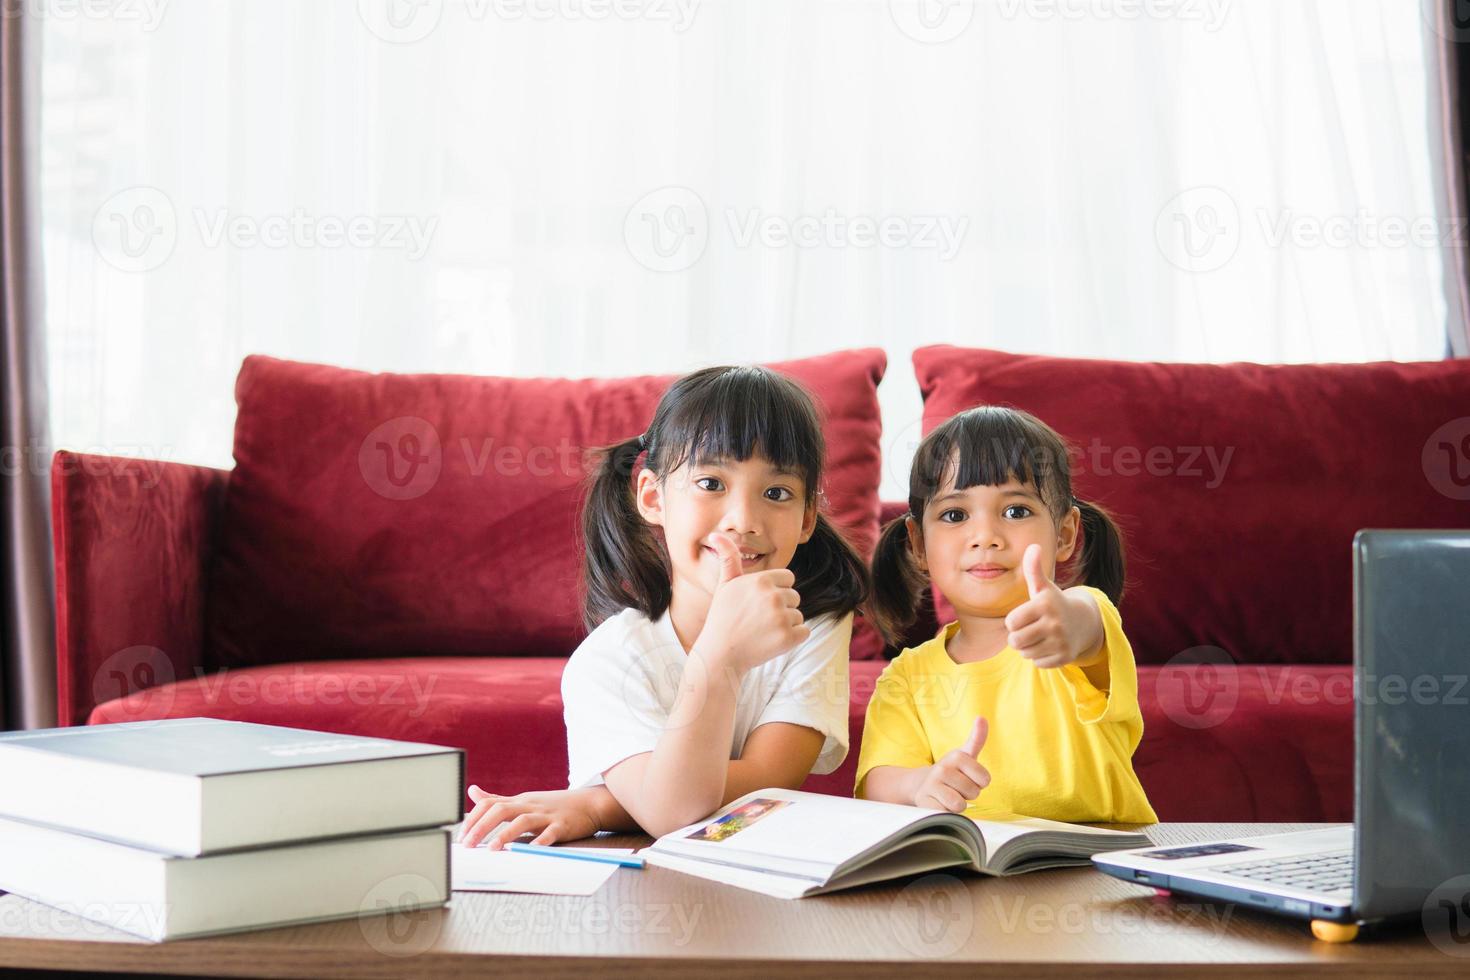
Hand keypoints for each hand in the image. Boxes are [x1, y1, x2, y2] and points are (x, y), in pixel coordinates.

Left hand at [457, 785, 601, 848]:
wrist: (589, 804)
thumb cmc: (554, 805)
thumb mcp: (524, 800)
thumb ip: (498, 798)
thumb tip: (472, 791)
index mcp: (519, 801)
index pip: (490, 804)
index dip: (473, 818)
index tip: (461, 836)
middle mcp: (530, 806)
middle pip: (501, 810)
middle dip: (482, 826)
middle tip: (467, 844)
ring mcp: (546, 815)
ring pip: (523, 821)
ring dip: (506, 835)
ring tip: (492, 849)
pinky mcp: (562, 826)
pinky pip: (550, 834)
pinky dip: (540, 842)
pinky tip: (531, 851)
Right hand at [694, 532, 808, 673]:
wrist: (721, 655)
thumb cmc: (723, 617)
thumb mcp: (725, 585)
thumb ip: (728, 558)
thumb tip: (715, 533)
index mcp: (762, 580)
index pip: (788, 579)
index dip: (775, 591)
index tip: (758, 603)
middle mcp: (774, 596)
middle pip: (794, 597)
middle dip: (780, 608)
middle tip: (757, 620)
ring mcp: (782, 618)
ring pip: (798, 615)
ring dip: (785, 624)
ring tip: (762, 631)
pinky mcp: (788, 637)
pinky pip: (803, 632)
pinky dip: (792, 639)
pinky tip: (772, 641)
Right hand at [914, 716, 989, 811]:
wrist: (922, 784)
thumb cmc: (951, 771)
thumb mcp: (965, 754)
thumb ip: (977, 738)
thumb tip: (982, 718)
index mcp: (957, 757)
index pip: (985, 779)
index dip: (979, 783)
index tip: (969, 778)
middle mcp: (943, 768)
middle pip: (973, 792)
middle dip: (968, 795)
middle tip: (957, 788)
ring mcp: (932, 785)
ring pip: (960, 804)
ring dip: (958, 805)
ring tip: (949, 796)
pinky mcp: (925, 802)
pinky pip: (947, 813)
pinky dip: (946, 813)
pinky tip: (939, 804)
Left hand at [1004, 544, 1102, 668]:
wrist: (1083, 622)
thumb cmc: (1053, 603)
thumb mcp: (1043, 587)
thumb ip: (1033, 569)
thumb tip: (1033, 546)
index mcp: (1045, 604)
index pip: (1011, 622)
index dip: (1013, 621)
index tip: (1023, 617)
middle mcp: (1054, 623)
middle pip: (1015, 641)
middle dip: (1017, 637)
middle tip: (1028, 630)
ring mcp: (1061, 641)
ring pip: (1025, 653)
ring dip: (1027, 647)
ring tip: (1039, 637)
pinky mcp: (1064, 657)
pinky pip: (1038, 663)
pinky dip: (1040, 657)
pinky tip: (1049, 646)